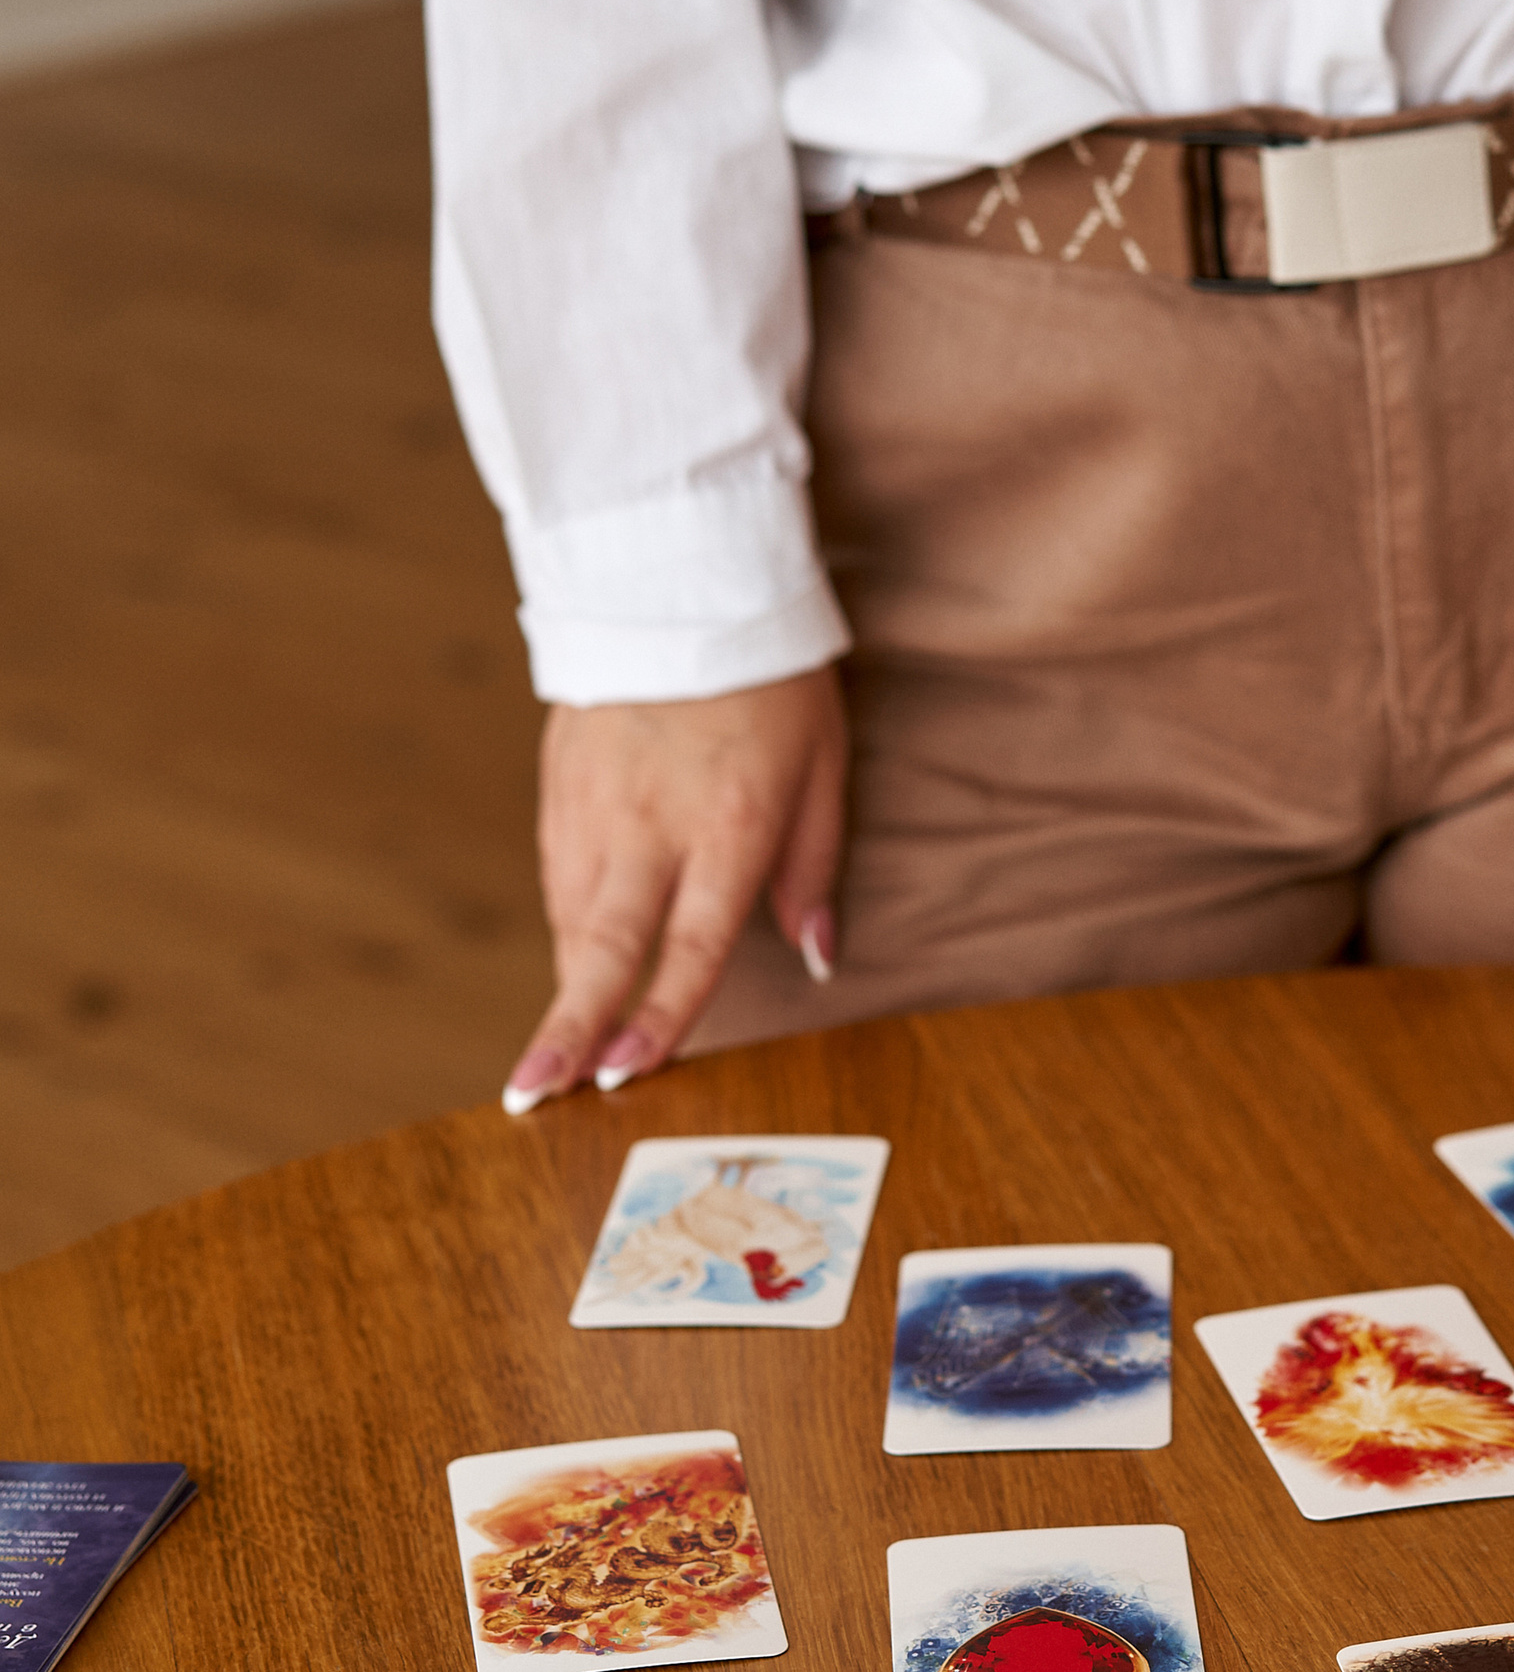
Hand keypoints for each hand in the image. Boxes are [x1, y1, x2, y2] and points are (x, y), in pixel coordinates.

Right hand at [502, 668, 849, 1111]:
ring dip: (566, 989)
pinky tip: (574, 967)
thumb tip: (817, 959)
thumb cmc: (773, 682)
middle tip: (532, 1091)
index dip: (657, 1016)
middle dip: (567, 1027)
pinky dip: (567, 929)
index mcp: (728, 825)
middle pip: (602, 945)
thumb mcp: (823, 768)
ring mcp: (594, 802)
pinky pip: (560, 876)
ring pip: (571, 917)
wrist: (682, 580)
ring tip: (553, 1056)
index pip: (690, 943)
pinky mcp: (559, 784)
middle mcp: (651, 822)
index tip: (624, 1076)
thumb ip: (814, 869)